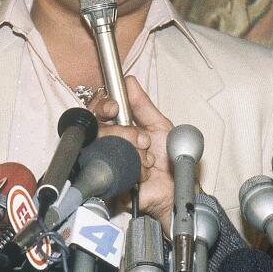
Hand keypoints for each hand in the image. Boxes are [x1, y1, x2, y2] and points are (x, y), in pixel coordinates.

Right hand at [90, 76, 174, 232]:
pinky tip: (142, 175)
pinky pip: (111, 169)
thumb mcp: (159, 126)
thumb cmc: (169, 160)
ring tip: (148, 161)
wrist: (175, 189)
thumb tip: (130, 82)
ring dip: (132, 153)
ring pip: (103, 148)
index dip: (103, 105)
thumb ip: (143, 105)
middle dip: (124, 133)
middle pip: (97, 128)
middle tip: (143, 141)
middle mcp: (109, 142)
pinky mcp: (106, 181)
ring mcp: (106, 161)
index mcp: (119, 126)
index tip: (114, 107)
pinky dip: (133, 171)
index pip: (99, 110)